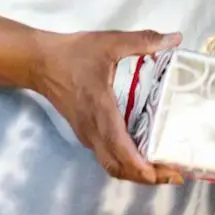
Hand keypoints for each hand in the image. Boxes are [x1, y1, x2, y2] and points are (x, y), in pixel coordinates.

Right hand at [29, 28, 185, 185]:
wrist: (39, 62)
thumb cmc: (74, 54)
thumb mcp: (110, 42)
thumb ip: (143, 41)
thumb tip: (176, 37)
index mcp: (101, 112)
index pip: (122, 152)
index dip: (144, 169)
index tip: (167, 174)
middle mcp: (93, 131)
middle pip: (119, 168)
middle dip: (147, 177)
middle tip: (175, 175)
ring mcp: (87, 135)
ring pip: (111, 165)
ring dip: (136, 173)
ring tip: (162, 168)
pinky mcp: (84, 132)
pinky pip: (106, 156)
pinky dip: (125, 163)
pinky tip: (142, 153)